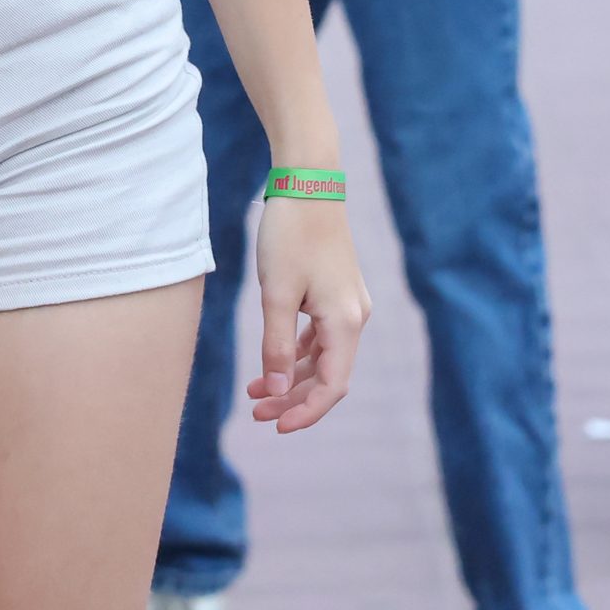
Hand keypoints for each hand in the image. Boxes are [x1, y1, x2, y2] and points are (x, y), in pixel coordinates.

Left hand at [248, 197, 366, 432]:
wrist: (308, 184)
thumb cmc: (290, 236)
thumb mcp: (276, 294)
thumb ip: (275, 346)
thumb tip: (276, 390)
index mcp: (345, 321)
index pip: (331, 386)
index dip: (306, 412)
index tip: (275, 426)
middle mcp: (355, 316)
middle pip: (327, 376)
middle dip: (292, 398)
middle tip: (255, 413)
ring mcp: (348, 304)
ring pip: (322, 357)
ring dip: (291, 377)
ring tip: (254, 391)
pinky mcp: (337, 292)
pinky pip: (320, 336)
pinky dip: (296, 353)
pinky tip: (272, 361)